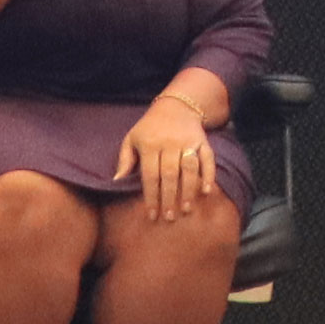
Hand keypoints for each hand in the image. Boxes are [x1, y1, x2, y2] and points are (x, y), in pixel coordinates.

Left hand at [119, 104, 228, 228]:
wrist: (176, 105)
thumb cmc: (150, 127)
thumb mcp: (132, 139)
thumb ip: (124, 160)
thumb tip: (116, 182)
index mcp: (150, 144)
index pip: (150, 175)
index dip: (151, 196)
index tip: (152, 215)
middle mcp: (169, 143)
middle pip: (169, 175)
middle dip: (169, 198)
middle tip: (169, 218)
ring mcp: (188, 142)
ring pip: (188, 169)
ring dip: (188, 191)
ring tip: (186, 210)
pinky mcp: (203, 141)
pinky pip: (208, 159)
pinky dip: (208, 175)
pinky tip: (206, 191)